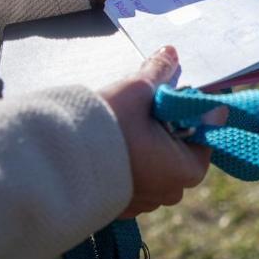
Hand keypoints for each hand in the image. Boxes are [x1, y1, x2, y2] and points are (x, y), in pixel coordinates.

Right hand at [100, 46, 224, 217]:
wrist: (55, 164)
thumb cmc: (106, 129)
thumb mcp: (138, 90)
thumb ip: (159, 72)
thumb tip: (171, 53)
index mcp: (187, 169)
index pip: (204, 132)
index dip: (189, 109)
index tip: (174, 92)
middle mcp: (169, 192)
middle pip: (178, 147)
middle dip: (166, 124)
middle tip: (146, 103)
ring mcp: (143, 202)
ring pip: (154, 162)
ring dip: (146, 142)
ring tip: (124, 122)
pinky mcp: (118, 205)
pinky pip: (132, 177)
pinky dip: (127, 159)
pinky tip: (110, 143)